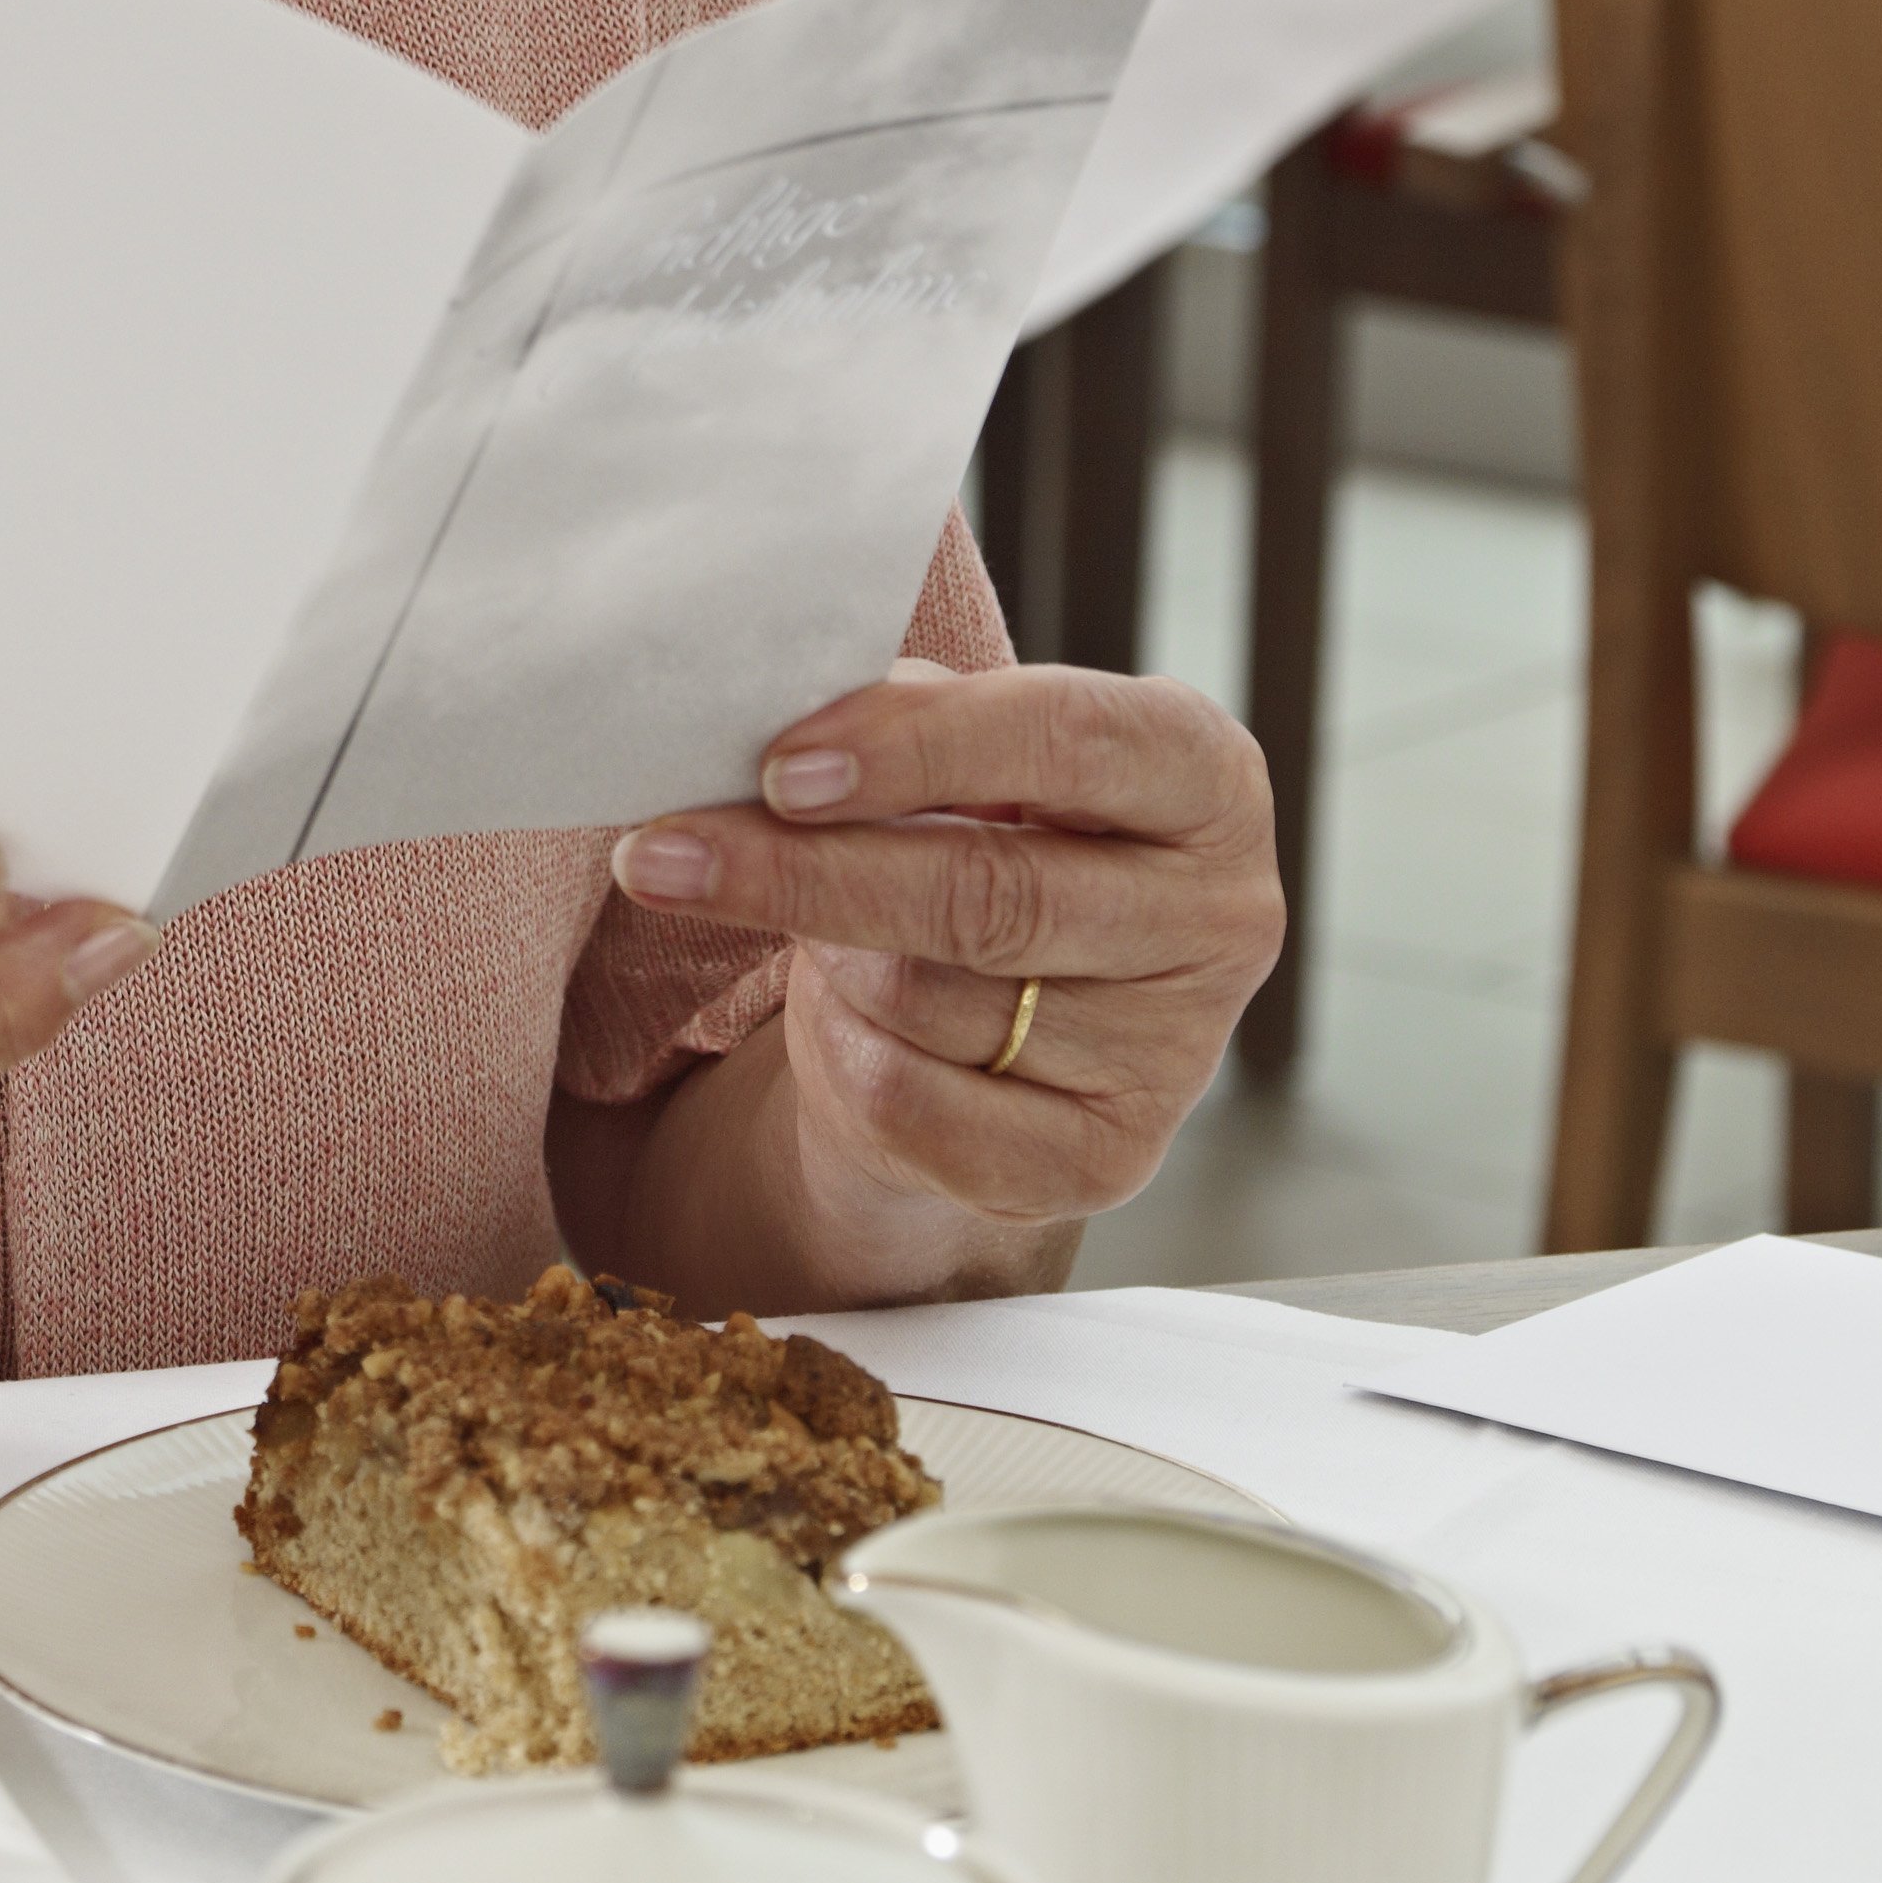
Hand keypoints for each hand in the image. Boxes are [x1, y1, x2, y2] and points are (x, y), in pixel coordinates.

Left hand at [608, 662, 1277, 1241]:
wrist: (1012, 1007)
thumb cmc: (986, 834)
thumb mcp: (966, 754)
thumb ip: (907, 721)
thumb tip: (784, 728)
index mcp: (1204, 775)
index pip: (1069, 739)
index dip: (917, 748)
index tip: (777, 767)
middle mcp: (1222, 916)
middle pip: (985, 892)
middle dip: (801, 872)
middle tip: (659, 854)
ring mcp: (1175, 1053)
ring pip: (933, 1001)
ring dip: (828, 963)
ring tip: (813, 935)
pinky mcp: (1108, 1161)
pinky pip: (916, 1107)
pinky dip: (843, 1057)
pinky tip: (842, 1021)